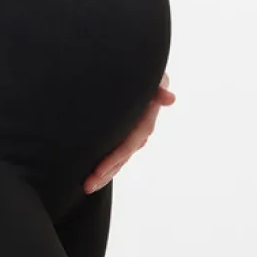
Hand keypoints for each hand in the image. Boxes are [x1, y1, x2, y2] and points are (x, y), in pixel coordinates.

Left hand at [83, 72, 174, 193]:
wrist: (140, 69)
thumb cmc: (144, 70)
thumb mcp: (152, 76)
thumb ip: (158, 87)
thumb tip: (169, 98)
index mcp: (145, 118)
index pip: (130, 142)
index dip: (115, 157)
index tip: (98, 170)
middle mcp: (141, 130)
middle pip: (123, 156)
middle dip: (106, 171)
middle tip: (87, 185)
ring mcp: (133, 133)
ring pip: (120, 158)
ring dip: (105, 173)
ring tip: (87, 186)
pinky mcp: (125, 132)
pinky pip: (117, 152)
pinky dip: (108, 164)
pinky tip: (95, 175)